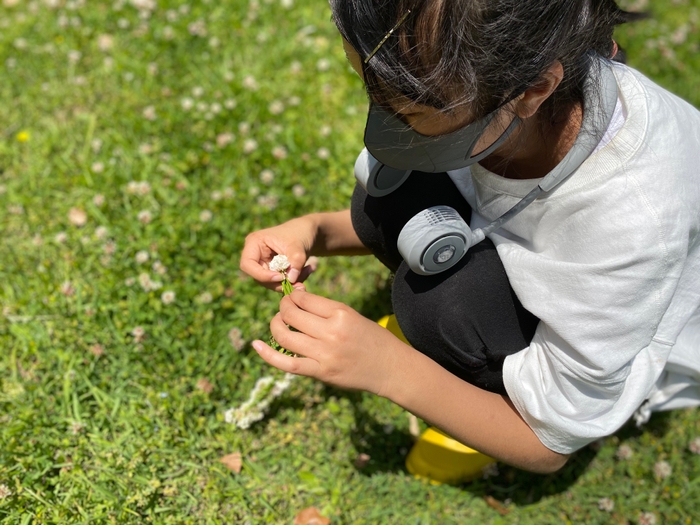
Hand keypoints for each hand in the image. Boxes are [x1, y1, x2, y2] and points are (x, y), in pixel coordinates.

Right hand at [240, 217, 318, 291]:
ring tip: (308, 270)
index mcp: (254, 242)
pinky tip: (308, 270)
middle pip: (259, 277)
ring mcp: (263, 264)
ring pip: (270, 283)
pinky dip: (294, 280)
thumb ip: (295, 261)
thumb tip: (291, 280)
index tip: (281, 277)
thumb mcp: (299, 245)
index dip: (261, 275)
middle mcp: (255, 254)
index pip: (247, 264)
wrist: (308, 232)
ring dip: (290, 282)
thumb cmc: (300, 233)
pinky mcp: (272, 271)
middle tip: (299, 282)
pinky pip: (279, 282)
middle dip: (279, 282)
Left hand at [252, 290, 406, 395]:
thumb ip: (324, 309)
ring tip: (277, 323)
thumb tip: (296, 298)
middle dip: (282, 309)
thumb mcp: (352, 316)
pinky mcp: (320, 373)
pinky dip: (268, 355)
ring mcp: (324, 355)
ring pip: (285, 337)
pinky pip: (287, 364)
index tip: (292, 298)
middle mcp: (331, 333)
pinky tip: (256, 345)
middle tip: (284, 310)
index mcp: (341, 313)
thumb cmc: (371, 338)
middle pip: (291, 315)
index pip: (304, 299)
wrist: (389, 368)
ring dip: (275, 326)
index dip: (293, 296)